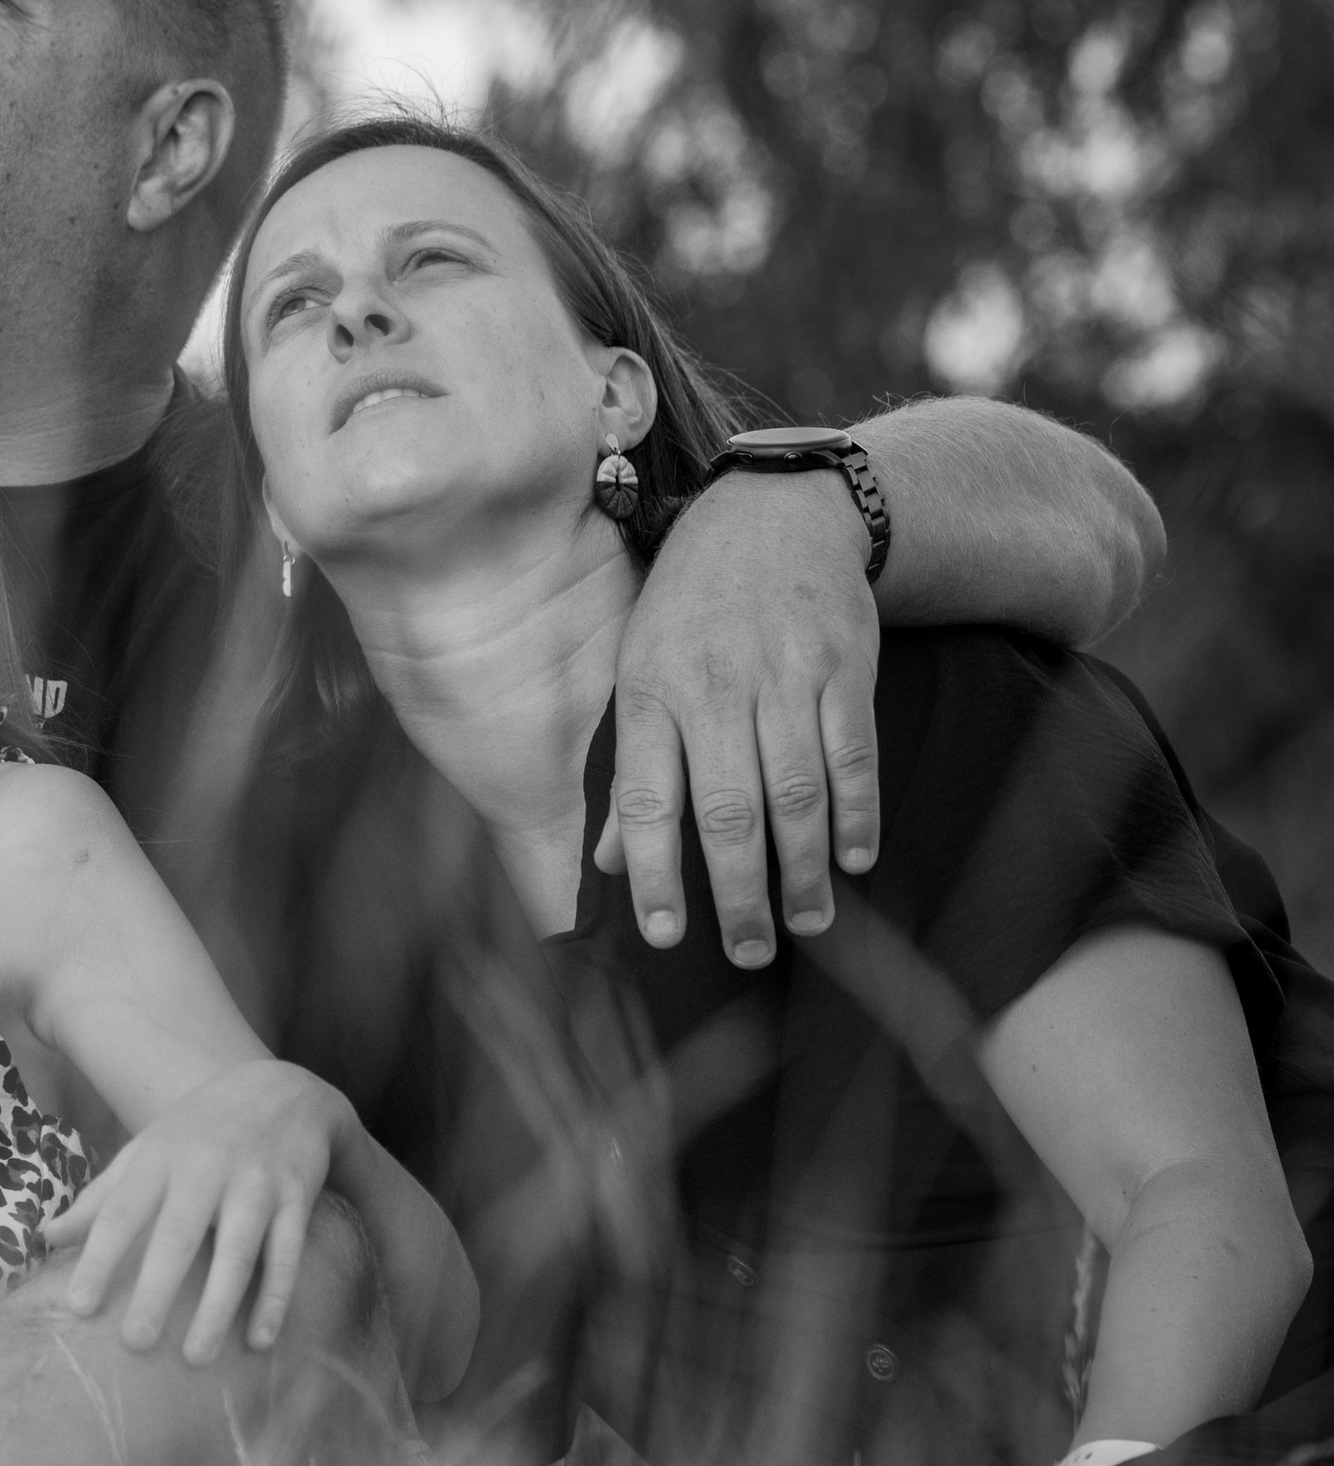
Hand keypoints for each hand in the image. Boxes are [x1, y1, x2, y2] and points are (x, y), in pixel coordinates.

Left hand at [43, 1061, 350, 1363]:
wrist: (284, 1089)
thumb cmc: (199, 1130)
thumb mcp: (147, 1150)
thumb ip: (99, 1197)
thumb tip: (44, 1239)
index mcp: (159, 1158)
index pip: (120, 1212)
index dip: (98, 1258)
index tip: (78, 1307)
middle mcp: (205, 1169)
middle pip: (177, 1236)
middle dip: (156, 1290)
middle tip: (136, 1343)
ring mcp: (254, 1183)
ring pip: (236, 1252)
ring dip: (217, 1307)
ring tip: (196, 1358)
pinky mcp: (296, 1197)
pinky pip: (286, 1255)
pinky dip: (275, 1298)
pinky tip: (260, 1340)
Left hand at [598, 471, 881, 965]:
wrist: (777, 512)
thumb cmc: (693, 609)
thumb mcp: (638, 671)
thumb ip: (630, 769)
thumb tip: (609, 865)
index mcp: (649, 694)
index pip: (646, 801)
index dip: (654, 873)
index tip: (665, 936)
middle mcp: (713, 688)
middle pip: (727, 811)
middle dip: (738, 893)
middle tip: (750, 953)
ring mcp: (783, 676)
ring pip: (794, 793)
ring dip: (802, 869)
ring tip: (805, 924)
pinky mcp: (845, 666)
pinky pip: (853, 755)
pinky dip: (856, 814)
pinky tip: (853, 860)